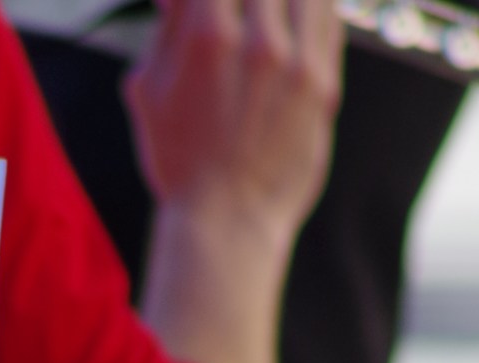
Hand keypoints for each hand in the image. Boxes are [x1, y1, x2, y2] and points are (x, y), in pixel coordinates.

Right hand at [126, 0, 341, 237]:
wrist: (226, 223)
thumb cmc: (180, 161)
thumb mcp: (149, 91)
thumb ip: (166, 28)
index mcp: (209, 37)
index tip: (206, 5)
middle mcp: (259, 42)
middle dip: (241, 0)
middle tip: (234, 16)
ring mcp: (297, 64)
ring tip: (269, 12)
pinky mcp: (323, 87)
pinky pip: (329, 20)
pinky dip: (314, 8)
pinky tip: (299, 15)